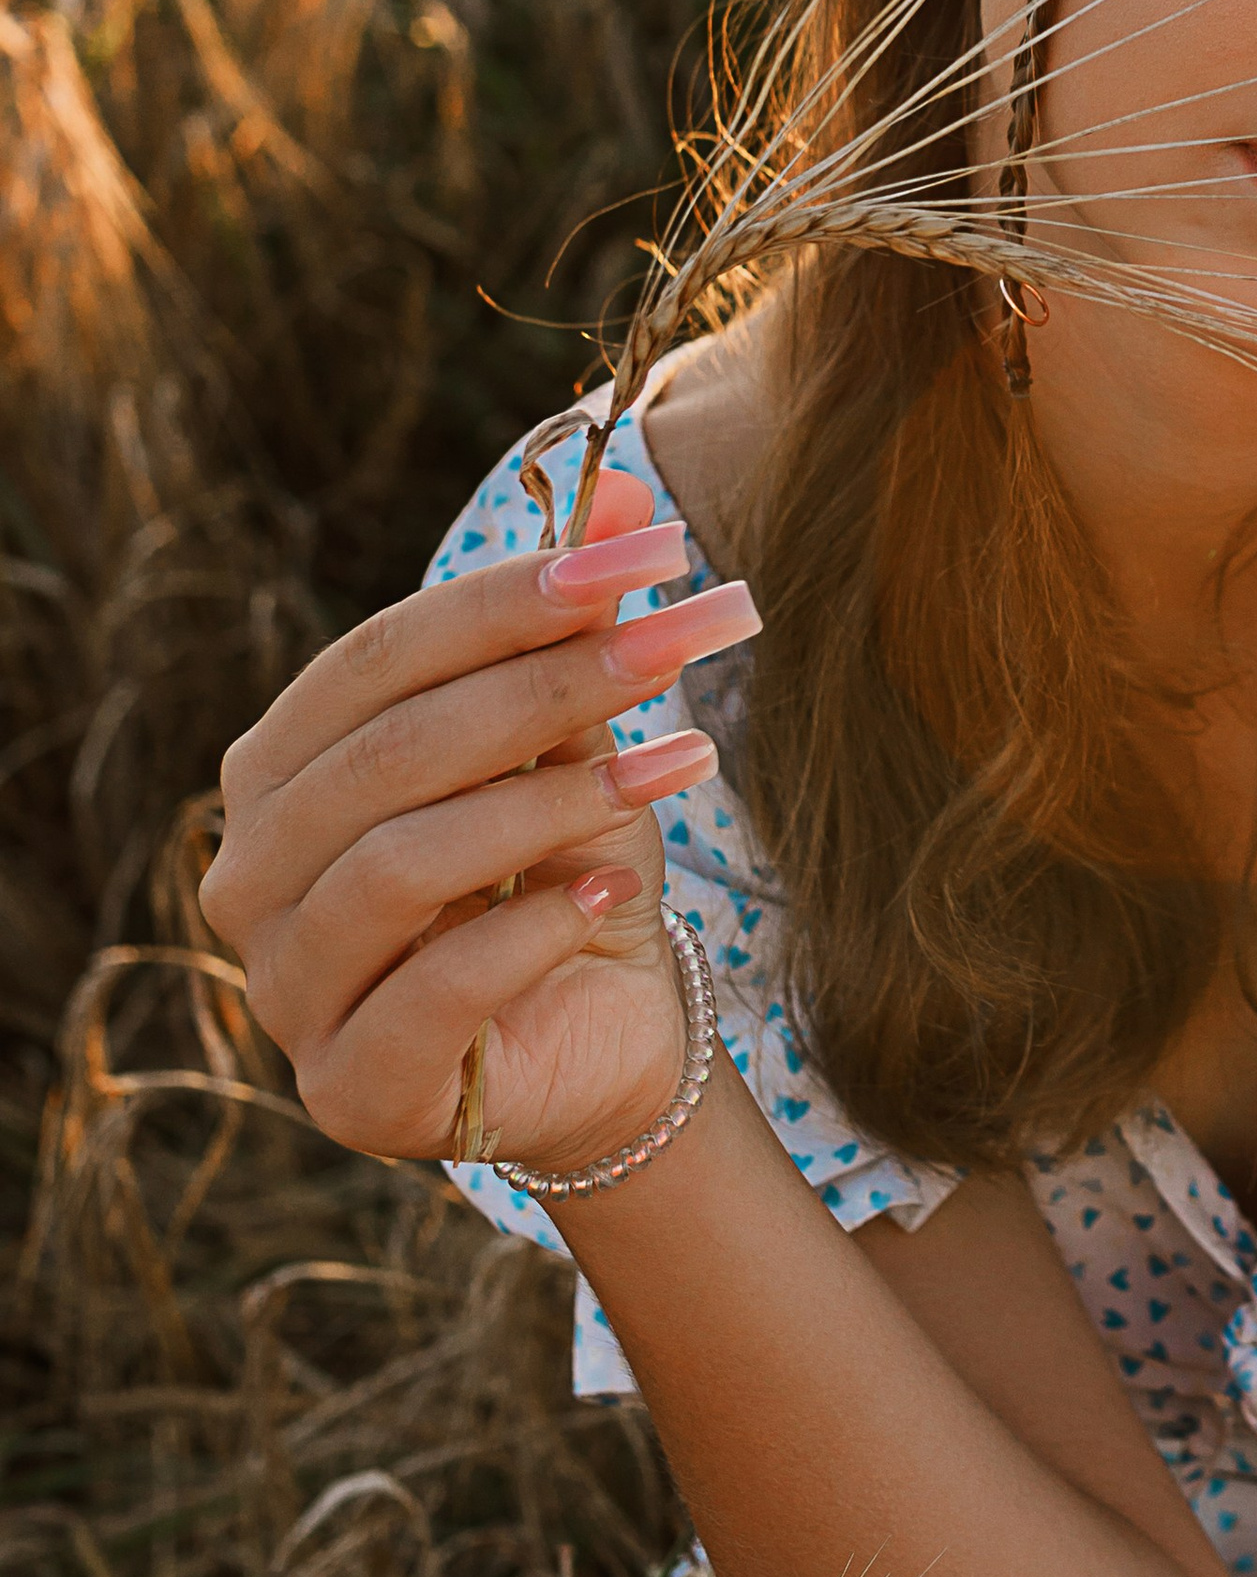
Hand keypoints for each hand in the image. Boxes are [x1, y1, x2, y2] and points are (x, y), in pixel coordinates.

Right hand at [201, 461, 759, 1180]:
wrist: (609, 1048)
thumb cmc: (567, 877)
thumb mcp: (580, 741)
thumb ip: (577, 624)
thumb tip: (625, 488)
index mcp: (281, 772)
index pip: (379, 658)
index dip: (512, 596)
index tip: (651, 549)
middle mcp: (252, 877)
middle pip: (389, 752)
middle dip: (550, 682)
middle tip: (684, 636)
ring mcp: (286, 991)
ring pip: (399, 864)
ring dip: (548, 804)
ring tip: (667, 770)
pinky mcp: (349, 1089)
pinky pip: (429, 991)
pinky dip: (529, 930)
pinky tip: (613, 893)